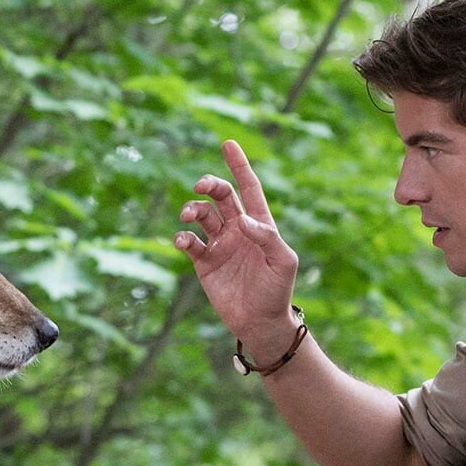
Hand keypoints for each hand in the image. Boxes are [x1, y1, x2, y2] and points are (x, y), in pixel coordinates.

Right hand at [173, 141, 300, 363]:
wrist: (260, 322)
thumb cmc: (277, 291)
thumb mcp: (282, 262)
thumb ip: (266, 237)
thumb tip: (243, 219)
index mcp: (260, 224)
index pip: (248, 187)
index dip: (239, 165)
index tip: (228, 143)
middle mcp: (238, 229)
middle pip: (221, 196)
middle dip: (210, 184)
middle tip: (200, 186)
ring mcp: (220, 244)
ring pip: (201, 215)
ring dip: (192, 209)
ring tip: (188, 216)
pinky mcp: (204, 262)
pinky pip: (189, 242)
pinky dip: (182, 237)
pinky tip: (183, 241)